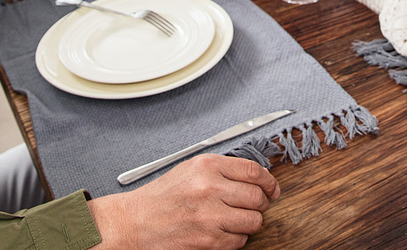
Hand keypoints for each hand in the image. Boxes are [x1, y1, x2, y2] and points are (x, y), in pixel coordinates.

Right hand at [87, 154, 279, 249]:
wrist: (135, 223)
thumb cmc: (161, 198)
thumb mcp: (190, 170)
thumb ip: (221, 170)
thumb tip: (254, 176)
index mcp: (206, 166)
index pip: (253, 171)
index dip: (268, 181)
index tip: (272, 188)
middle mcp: (209, 188)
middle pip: (257, 196)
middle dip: (262, 203)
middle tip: (257, 205)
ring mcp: (209, 215)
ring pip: (253, 220)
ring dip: (250, 222)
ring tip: (237, 219)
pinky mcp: (208, 240)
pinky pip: (239, 240)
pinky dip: (236, 238)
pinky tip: (224, 231)